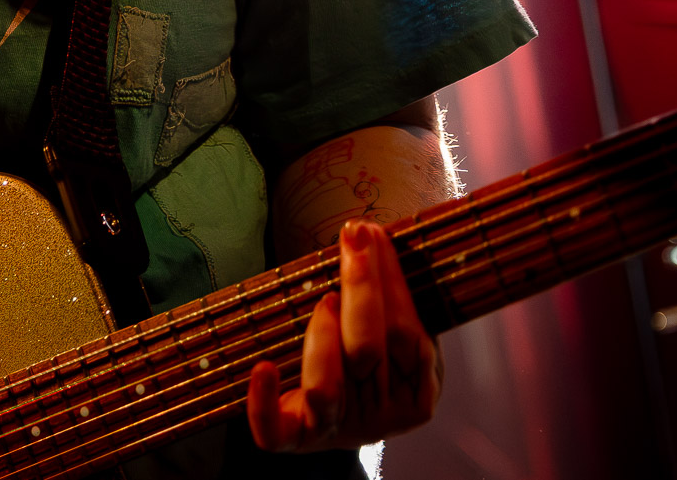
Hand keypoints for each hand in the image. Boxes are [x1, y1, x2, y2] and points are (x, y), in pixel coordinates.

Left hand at [246, 220, 441, 450]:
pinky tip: (262, 368)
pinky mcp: (295, 439)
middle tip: (354, 238)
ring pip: (326, 387)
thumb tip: (371, 236)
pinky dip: (263, 401)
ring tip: (325, 298)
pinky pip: (275, 431)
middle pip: (369, 353)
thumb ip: (390, 307)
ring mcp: (335, 429)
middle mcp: (378, 418)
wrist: (329, 419)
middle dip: (362, 290)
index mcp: (414, 395)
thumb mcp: (390, 341)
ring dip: (323, 337)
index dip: (393, 287)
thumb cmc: (363, 364)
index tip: (372, 236)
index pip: (412, 341)